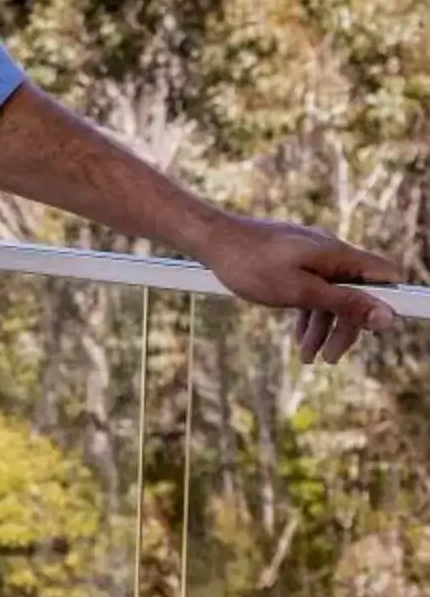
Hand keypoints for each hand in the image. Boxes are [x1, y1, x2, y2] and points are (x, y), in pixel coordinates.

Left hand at [189, 214, 401, 363]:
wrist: (209, 239)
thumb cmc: (250, 264)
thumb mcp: (300, 292)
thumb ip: (344, 304)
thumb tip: (387, 317)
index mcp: (337, 254)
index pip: (384, 276)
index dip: (385, 302)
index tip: (372, 331)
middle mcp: (329, 251)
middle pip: (356, 292)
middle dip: (345, 327)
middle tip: (329, 358)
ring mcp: (310, 254)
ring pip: (330, 294)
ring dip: (322, 326)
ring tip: (306, 356)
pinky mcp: (292, 258)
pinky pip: (311, 288)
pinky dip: (308, 312)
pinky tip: (297, 336)